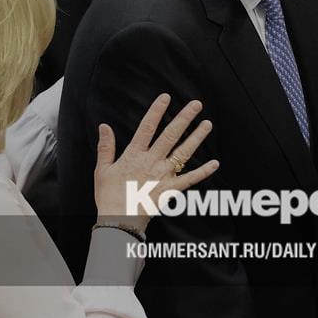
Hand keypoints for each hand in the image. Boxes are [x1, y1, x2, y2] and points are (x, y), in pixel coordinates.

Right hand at [93, 94, 219, 233]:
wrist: (117, 220)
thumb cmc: (109, 196)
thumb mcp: (102, 170)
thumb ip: (106, 147)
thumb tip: (104, 126)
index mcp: (134, 155)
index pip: (146, 128)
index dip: (156, 111)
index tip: (166, 97)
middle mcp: (151, 162)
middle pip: (170, 135)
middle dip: (184, 119)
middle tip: (196, 105)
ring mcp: (162, 175)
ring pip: (183, 153)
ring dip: (196, 138)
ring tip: (207, 124)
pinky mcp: (170, 190)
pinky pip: (189, 180)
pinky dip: (203, 172)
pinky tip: (215, 164)